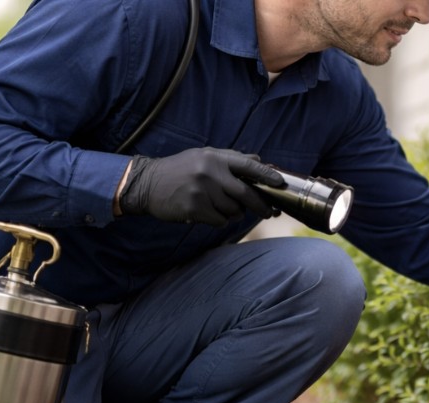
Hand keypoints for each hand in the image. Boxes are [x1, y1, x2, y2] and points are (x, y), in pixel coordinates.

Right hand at [119, 147, 283, 225]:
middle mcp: (210, 173)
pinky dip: (219, 220)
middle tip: (269, 212)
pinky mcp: (194, 208)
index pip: (248, 166)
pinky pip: (220, 220)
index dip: (267, 175)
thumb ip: (232, 159)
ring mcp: (202, 191)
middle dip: (261, 205)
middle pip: (246, 193)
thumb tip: (260, 162)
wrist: (148, 183)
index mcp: (215, 157)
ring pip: (233, 210)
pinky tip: (208, 213)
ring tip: (218, 206)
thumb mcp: (204, 156)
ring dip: (233, 212)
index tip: (280, 184)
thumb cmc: (180, 170)